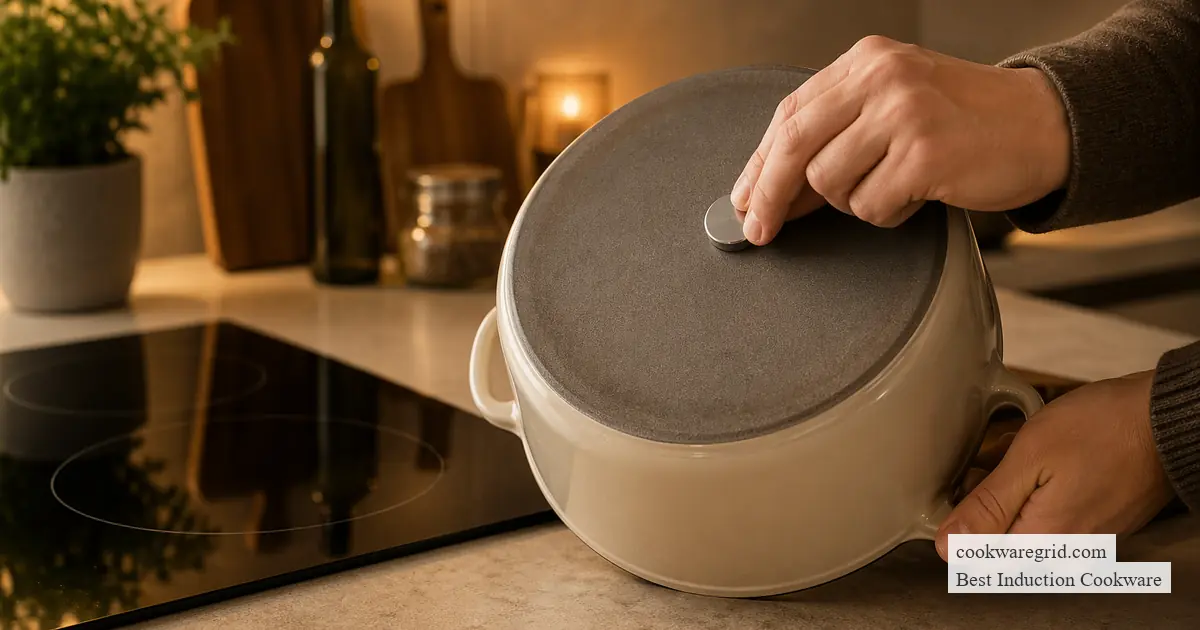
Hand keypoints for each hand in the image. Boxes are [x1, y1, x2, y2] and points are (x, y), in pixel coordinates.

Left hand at [730, 35, 1071, 244]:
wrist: (1045, 124)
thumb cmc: (966, 121)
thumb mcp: (895, 104)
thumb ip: (838, 131)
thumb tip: (774, 189)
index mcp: (867, 61)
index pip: (789, 113)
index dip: (759, 163)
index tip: (743, 200)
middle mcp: (881, 79)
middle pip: (794, 146)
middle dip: (769, 196)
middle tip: (760, 231)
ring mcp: (903, 114)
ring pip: (831, 183)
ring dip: (853, 202)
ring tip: (893, 186)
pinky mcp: (925, 155)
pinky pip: (871, 207)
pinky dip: (888, 214)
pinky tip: (918, 195)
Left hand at [934, 371, 1175, 560]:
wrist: (1166, 417)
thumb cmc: (1103, 428)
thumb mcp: (1030, 457)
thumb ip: (987, 507)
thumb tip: (947, 545)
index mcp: (1042, 542)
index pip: (976, 555)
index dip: (961, 515)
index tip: (966, 481)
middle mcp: (1064, 552)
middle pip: (998, 537)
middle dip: (988, 497)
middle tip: (996, 459)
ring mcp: (1082, 539)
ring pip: (1021, 521)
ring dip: (1012, 488)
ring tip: (1022, 452)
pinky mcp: (1094, 522)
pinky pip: (1048, 513)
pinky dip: (1037, 485)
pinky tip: (1046, 458)